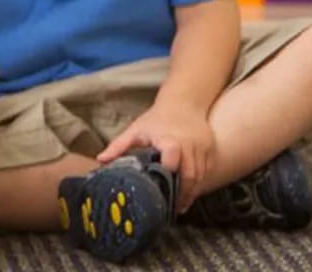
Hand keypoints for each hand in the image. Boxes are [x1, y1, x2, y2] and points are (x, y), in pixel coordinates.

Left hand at [97, 102, 215, 212]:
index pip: (172, 160)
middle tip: (170, 208)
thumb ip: (119, 146)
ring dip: (190, 192)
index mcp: (169, 139)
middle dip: (181, 194)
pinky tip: (189, 193)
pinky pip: (206, 172)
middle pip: (189, 175)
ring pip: (200, 176)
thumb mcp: (136, 130)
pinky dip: (198, 184)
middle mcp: (189, 143)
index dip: (168, 176)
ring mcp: (202, 147)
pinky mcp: (211, 150)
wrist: (183, 102)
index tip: (161, 192)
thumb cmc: (156, 119)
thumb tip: (100, 160)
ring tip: (178, 205)